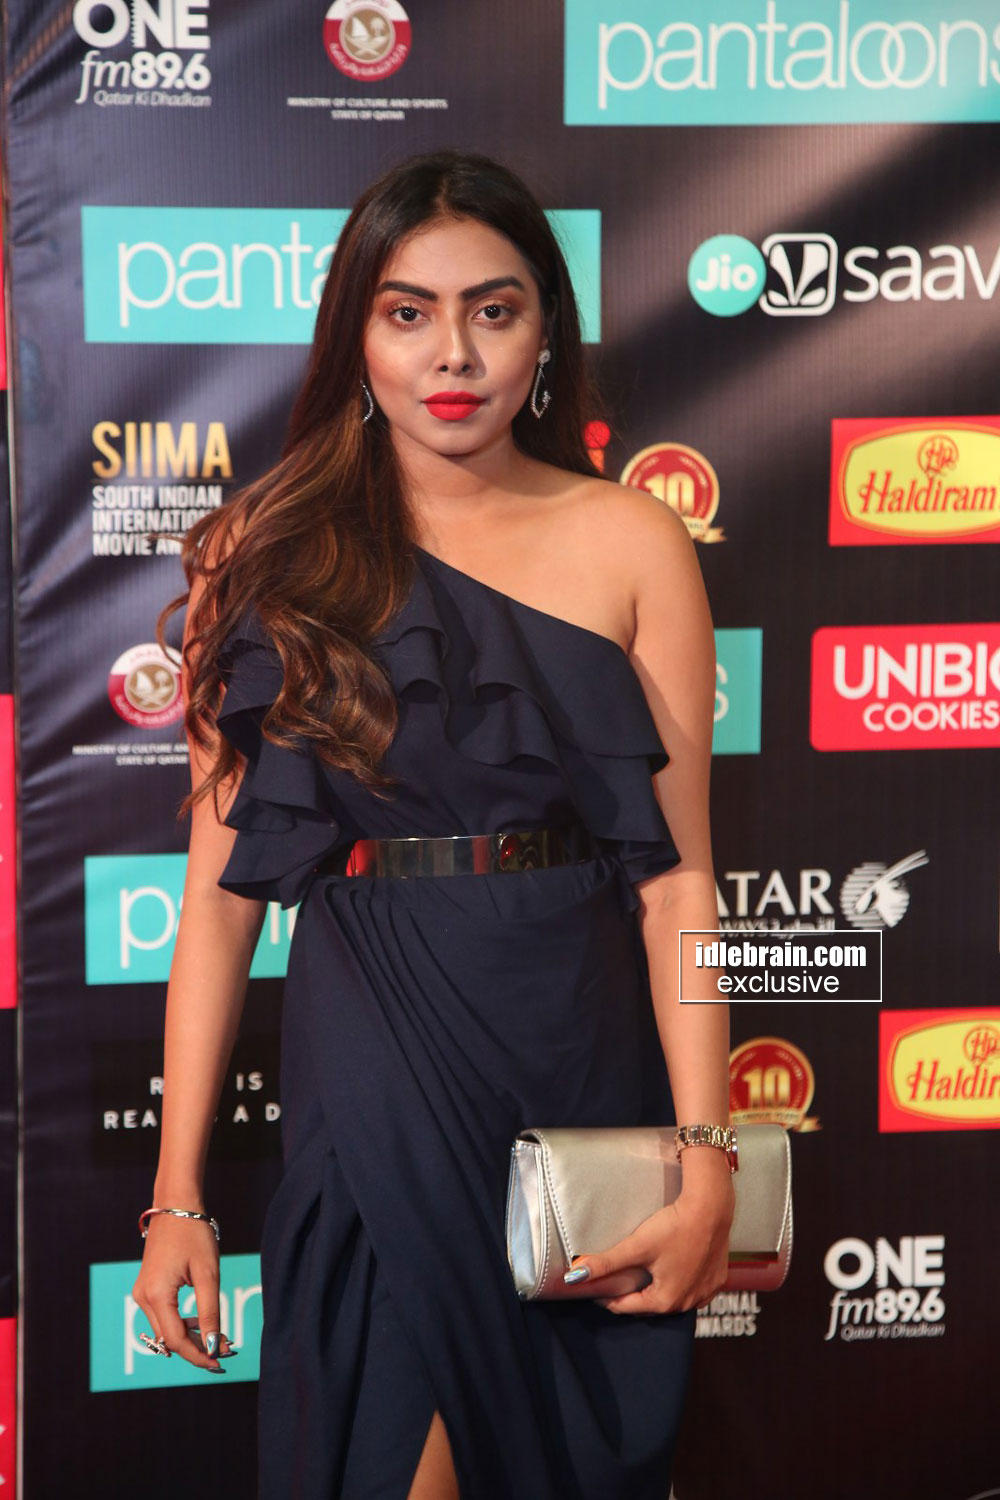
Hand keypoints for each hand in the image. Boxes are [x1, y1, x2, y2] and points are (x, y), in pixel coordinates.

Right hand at [132, 1214, 234, 1370]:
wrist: (176, 1206)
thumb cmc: (194, 1235)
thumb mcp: (208, 1274)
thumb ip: (209, 1311)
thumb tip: (213, 1345)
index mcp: (156, 1295)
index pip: (176, 1340)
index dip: (198, 1355)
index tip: (220, 1362)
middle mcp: (143, 1298)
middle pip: (169, 1338)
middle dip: (197, 1348)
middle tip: (226, 1351)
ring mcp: (142, 1293)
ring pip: (165, 1330)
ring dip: (191, 1337)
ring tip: (219, 1339)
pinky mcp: (147, 1288)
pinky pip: (163, 1316)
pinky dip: (182, 1324)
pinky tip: (202, 1324)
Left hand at [567, 1171, 734, 1315]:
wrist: (711, 1208)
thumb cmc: (674, 1227)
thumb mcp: (636, 1246)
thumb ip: (605, 1263)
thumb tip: (574, 1276)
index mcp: (665, 1301)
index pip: (627, 1307)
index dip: (608, 1299)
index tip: (596, 1290)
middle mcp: (688, 1303)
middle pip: (650, 1305)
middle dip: (632, 1296)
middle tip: (616, 1281)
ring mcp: (705, 1293)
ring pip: (673, 1299)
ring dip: (656, 1292)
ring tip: (641, 1276)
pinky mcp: (717, 1281)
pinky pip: (693, 1290)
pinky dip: (680, 1285)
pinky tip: (672, 1272)